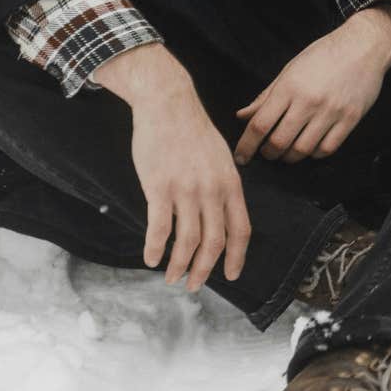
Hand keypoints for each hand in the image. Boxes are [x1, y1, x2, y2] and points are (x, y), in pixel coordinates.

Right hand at [94, 43, 250, 290]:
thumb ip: (224, 184)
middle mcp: (212, 190)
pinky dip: (155, 248)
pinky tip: (150, 259)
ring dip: (179, 265)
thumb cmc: (192, 130)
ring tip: (172, 278)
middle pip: (213, 242)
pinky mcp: (159, 187)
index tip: (231, 275)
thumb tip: (224, 210)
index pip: (241, 229)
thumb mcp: (221, 156)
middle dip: (204, 270)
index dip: (236, 256)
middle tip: (194, 286)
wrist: (168, 104)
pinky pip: (159, 227)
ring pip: (187, 240)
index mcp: (231, 184)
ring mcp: (186, 190)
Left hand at [233, 5, 390, 164]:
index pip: (259, 125)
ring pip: (303, 150)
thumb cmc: (324, 55)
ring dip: (290, 157)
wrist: (363, 46)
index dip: (246, 146)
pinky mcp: (350, 119)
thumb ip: (266, 96)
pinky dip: (314, 154)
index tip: (242, 157)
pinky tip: (311, 146)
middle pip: (279, 142)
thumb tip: (242, 116)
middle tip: (267, 152)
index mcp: (289, 87)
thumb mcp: (290, 70)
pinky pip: (327, 148)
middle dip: (268, 154)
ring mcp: (331, 111)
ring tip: (288, 151)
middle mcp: (309, 101)